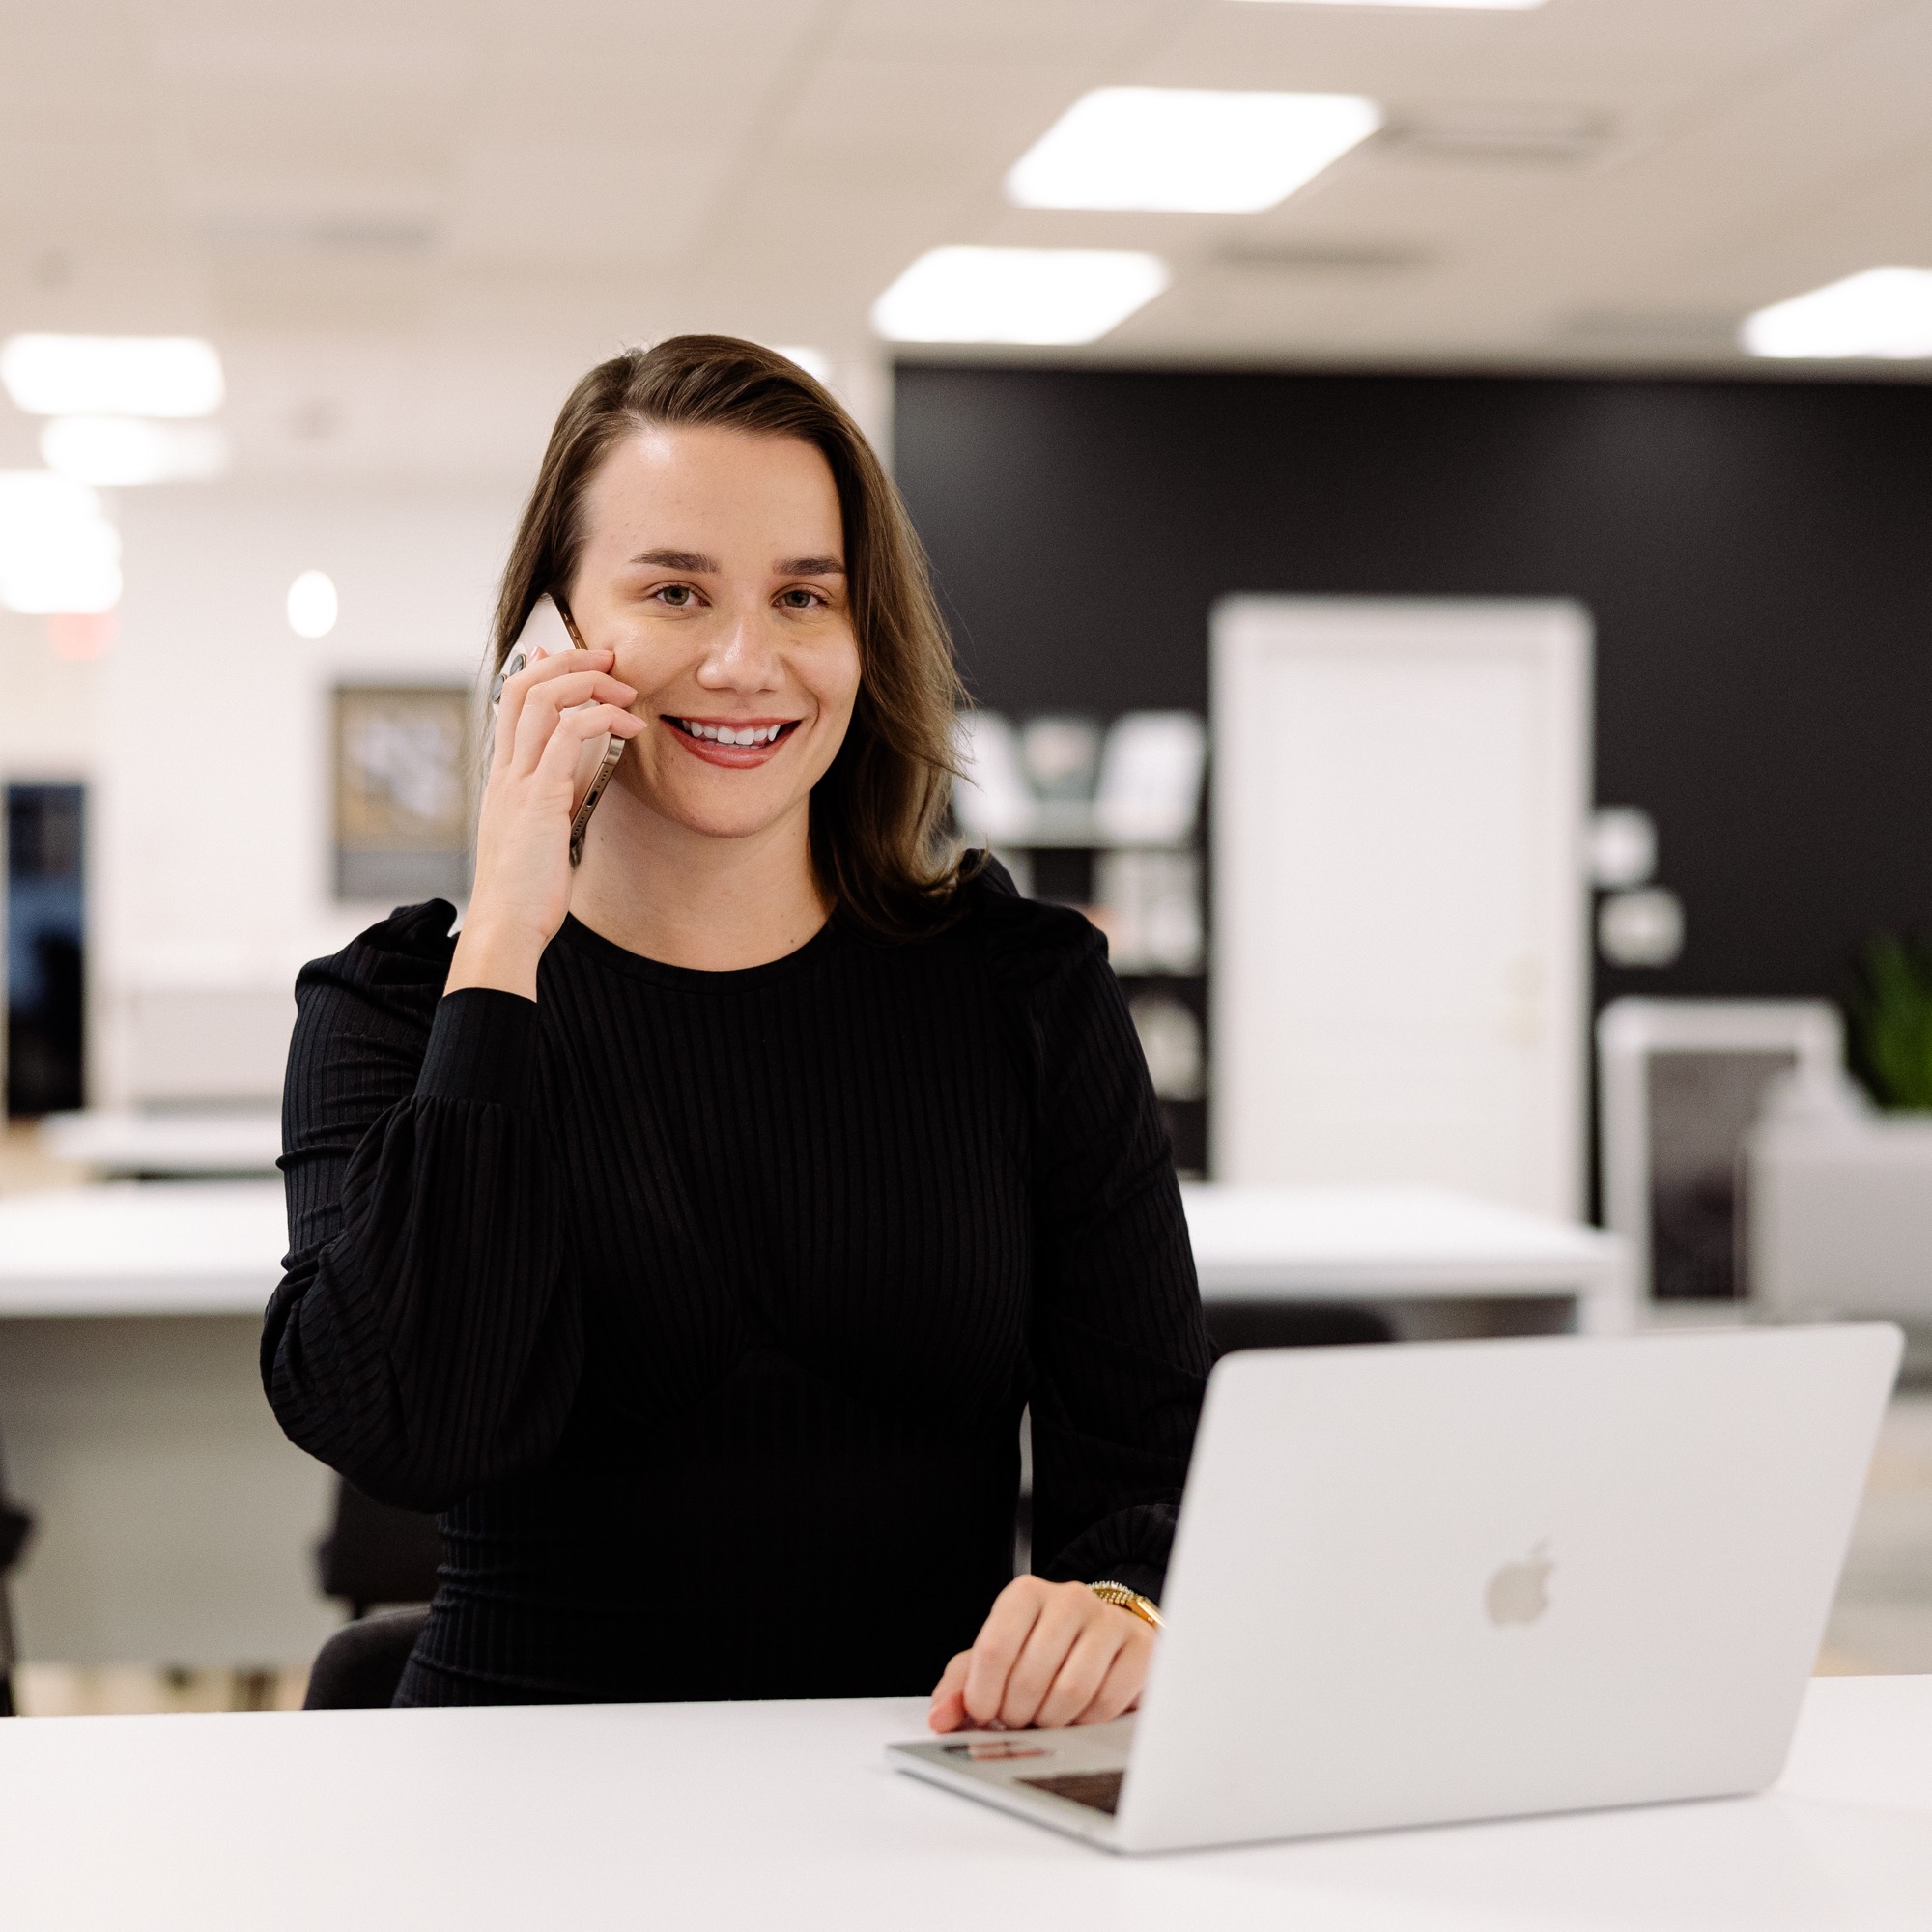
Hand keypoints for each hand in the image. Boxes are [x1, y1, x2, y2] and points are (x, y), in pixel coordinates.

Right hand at [447, 645, 644, 998]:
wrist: (506, 926)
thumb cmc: (527, 891)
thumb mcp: (542, 834)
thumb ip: (554, 800)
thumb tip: (573, 781)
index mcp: (503, 778)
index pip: (511, 702)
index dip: (543, 670)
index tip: (579, 662)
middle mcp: (504, 771)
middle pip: (524, 685)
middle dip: (569, 661)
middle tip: (609, 660)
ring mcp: (516, 781)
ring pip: (542, 698)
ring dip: (590, 681)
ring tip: (627, 691)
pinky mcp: (538, 798)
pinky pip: (568, 734)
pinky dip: (603, 718)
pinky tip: (631, 728)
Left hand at [927, 1577, 1153, 1733]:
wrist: (1104, 1638)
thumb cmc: (1044, 1650)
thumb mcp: (998, 1658)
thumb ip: (961, 1685)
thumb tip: (940, 1718)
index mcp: (1025, 1595)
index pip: (994, 1649)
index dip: (983, 1695)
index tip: (984, 1714)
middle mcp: (1068, 1598)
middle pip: (1031, 1675)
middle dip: (1018, 1713)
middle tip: (1018, 1718)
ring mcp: (1108, 1620)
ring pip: (1070, 1691)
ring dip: (1052, 1720)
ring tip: (1046, 1717)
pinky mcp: (1139, 1648)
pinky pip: (1107, 1702)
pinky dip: (1087, 1721)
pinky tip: (1079, 1714)